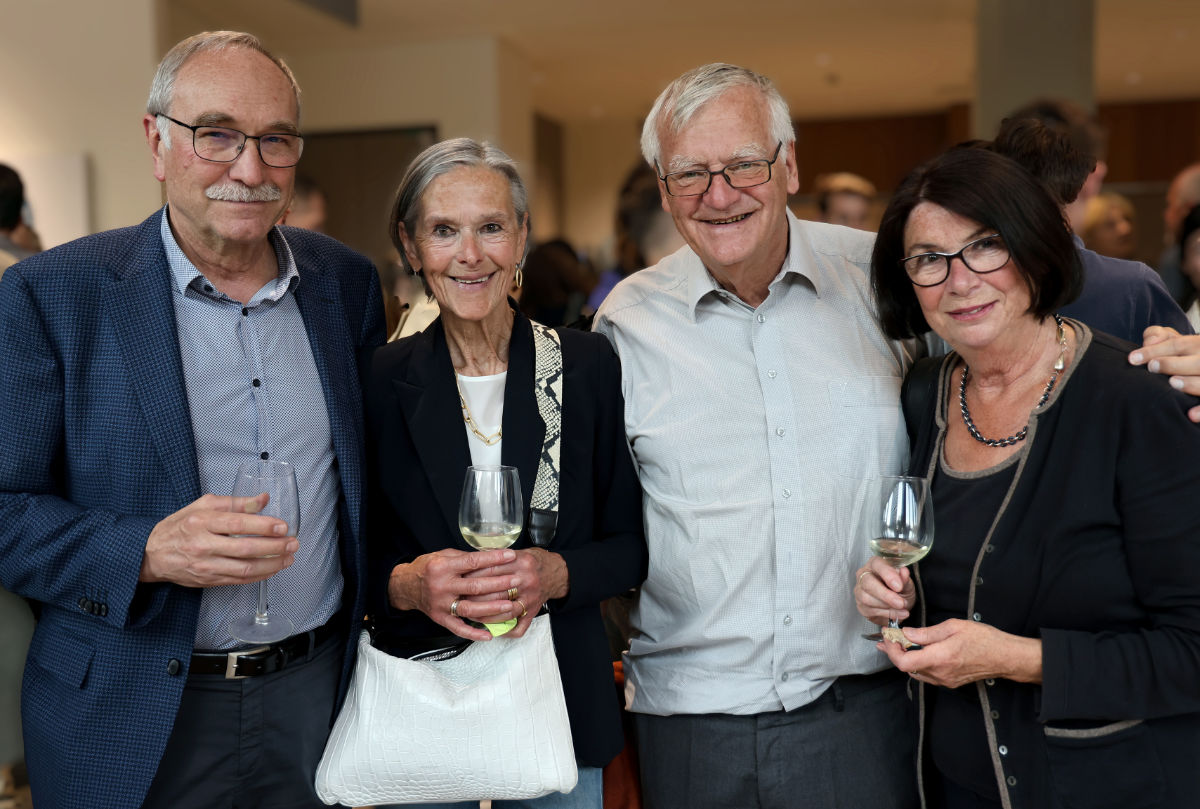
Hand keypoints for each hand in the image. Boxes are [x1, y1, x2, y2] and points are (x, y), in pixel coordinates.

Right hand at [140, 493, 296, 586]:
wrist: (151, 554)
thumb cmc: (180, 526)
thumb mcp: (203, 505)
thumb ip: (235, 502)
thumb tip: (263, 499)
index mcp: (201, 522)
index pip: (237, 524)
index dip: (263, 526)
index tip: (283, 526)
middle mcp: (203, 545)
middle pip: (245, 549)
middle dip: (274, 547)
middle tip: (293, 543)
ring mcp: (206, 566)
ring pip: (245, 569)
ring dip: (272, 565)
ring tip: (289, 557)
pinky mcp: (209, 580)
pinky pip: (239, 580)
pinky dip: (260, 576)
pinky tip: (273, 568)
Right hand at [388, 548, 518, 641]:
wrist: (405, 586)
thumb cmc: (428, 567)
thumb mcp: (444, 555)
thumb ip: (465, 558)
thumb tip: (491, 556)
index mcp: (444, 567)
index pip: (473, 562)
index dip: (493, 559)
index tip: (511, 556)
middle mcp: (442, 586)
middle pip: (475, 586)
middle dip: (499, 583)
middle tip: (517, 581)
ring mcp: (441, 604)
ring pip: (470, 608)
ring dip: (492, 608)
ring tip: (510, 606)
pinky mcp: (440, 619)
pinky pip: (458, 628)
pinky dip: (474, 633)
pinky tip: (489, 635)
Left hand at [465, 547, 568, 636]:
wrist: (556, 572)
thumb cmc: (532, 562)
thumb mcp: (517, 553)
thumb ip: (496, 557)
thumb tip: (472, 561)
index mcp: (520, 562)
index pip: (490, 570)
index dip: (473, 575)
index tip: (460, 578)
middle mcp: (526, 580)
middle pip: (494, 591)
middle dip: (473, 595)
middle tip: (458, 596)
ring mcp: (530, 598)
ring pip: (502, 610)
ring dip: (483, 613)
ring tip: (467, 612)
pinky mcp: (533, 611)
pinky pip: (516, 625)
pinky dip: (501, 629)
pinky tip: (488, 629)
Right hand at [854, 557, 914, 625]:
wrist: (898, 604)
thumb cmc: (900, 589)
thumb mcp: (907, 584)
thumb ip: (905, 579)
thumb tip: (904, 572)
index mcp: (875, 564)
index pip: (878, 565)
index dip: (888, 575)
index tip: (899, 587)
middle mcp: (864, 575)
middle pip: (868, 583)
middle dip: (886, 595)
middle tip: (900, 603)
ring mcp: (860, 590)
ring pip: (867, 599)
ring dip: (887, 607)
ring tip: (903, 609)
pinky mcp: (860, 605)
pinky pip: (870, 611)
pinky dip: (886, 614)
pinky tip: (897, 614)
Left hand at [876, 619, 1042, 688]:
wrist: (1005, 657)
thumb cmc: (984, 639)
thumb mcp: (954, 627)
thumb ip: (927, 633)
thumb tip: (907, 634)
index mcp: (940, 658)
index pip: (904, 662)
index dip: (892, 651)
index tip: (888, 638)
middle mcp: (940, 673)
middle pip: (907, 668)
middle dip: (895, 653)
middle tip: (887, 640)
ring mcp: (945, 680)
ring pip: (916, 672)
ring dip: (905, 659)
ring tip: (898, 644)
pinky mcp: (950, 682)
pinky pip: (927, 675)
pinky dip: (918, 664)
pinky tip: (917, 652)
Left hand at [1129, 327, 1199, 420]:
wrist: (1198, 366)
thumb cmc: (1183, 355)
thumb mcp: (1174, 341)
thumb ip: (1160, 336)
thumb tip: (1149, 340)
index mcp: (1198, 344)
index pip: (1178, 345)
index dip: (1155, 350)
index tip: (1132, 358)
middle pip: (1195, 362)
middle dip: (1173, 364)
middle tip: (1152, 367)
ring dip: (1191, 383)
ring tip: (1172, 383)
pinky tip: (1190, 415)